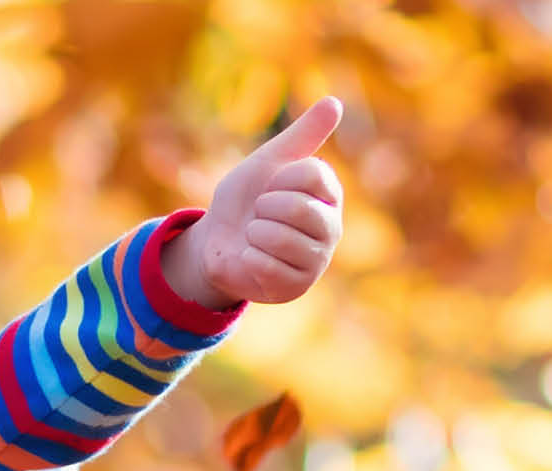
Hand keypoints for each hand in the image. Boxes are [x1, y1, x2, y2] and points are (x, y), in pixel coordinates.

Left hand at [164, 96, 344, 309]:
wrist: (216, 242)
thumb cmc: (245, 201)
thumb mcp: (268, 162)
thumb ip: (302, 135)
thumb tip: (335, 102)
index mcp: (329, 195)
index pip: (311, 174)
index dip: (278, 179)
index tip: (270, 188)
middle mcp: (331, 228)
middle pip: (298, 208)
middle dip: (263, 209)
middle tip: (259, 217)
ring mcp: (317, 260)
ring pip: (280, 238)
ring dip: (254, 234)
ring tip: (255, 238)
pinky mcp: (296, 287)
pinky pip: (266, 266)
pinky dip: (248, 259)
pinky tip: (251, 259)